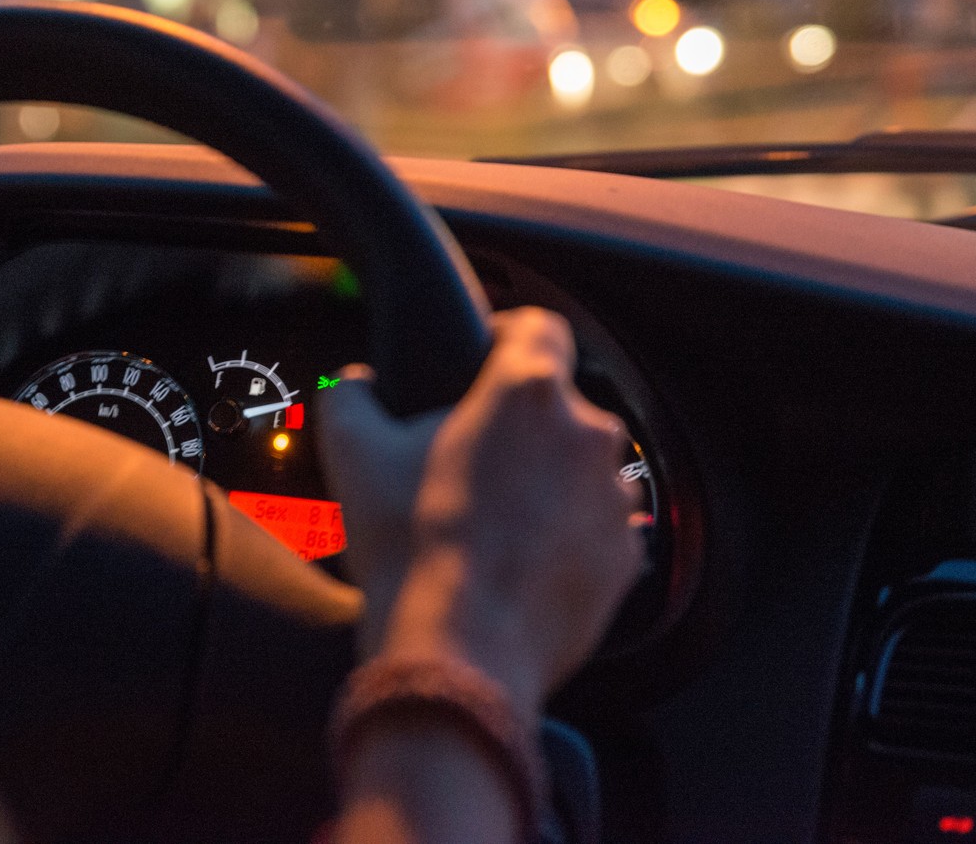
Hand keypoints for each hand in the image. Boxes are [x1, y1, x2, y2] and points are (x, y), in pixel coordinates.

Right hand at [318, 308, 641, 722]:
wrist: (457, 651)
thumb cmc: (409, 545)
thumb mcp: (352, 452)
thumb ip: (350, 394)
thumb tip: (356, 383)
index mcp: (526, 391)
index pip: (537, 324)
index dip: (505, 333)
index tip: (481, 358)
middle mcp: (585, 434)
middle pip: (556, 404)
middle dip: (516, 425)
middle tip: (466, 459)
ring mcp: (613, 498)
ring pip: (578, 466)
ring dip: (544, 480)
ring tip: (491, 519)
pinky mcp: (624, 556)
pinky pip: (595, 527)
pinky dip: (564, 535)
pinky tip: (516, 560)